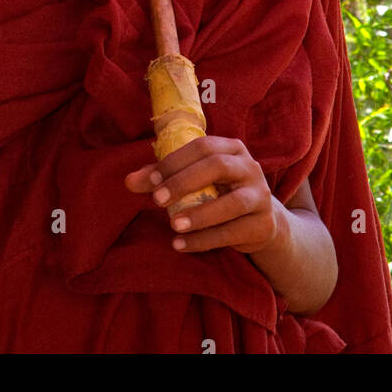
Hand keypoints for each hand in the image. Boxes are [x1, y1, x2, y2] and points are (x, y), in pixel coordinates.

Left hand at [124, 135, 290, 255]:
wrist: (261, 222)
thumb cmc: (219, 193)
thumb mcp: (196, 181)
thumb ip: (163, 178)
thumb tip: (128, 181)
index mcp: (232, 148)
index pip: (202, 147)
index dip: (175, 162)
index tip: (151, 181)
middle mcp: (250, 167)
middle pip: (218, 167)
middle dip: (185, 183)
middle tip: (157, 200)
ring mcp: (260, 196)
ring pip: (232, 203)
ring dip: (200, 215)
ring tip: (173, 225)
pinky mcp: (263, 225)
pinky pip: (233, 233)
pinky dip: (205, 240)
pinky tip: (182, 245)